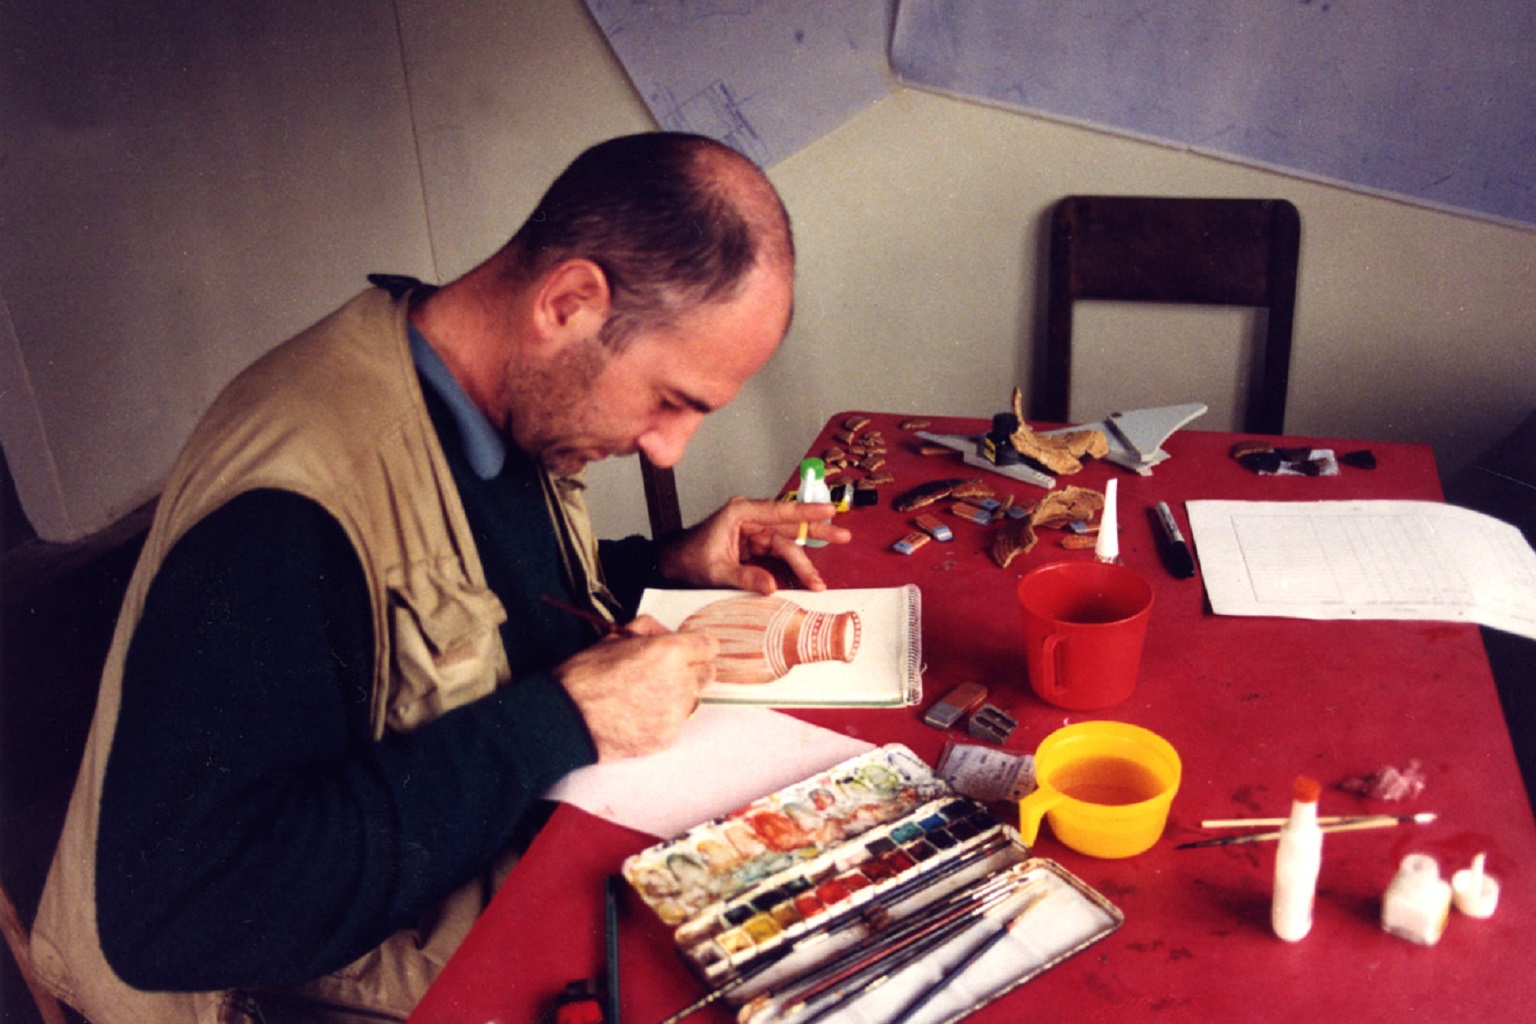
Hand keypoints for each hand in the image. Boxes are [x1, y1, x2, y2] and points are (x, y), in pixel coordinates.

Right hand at [554, 615, 718, 761]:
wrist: (568, 719)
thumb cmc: (586, 675)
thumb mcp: (615, 637)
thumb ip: (648, 629)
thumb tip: (665, 633)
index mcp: (670, 652)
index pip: (709, 646)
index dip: (698, 645)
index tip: (690, 649)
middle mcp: (680, 683)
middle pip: (707, 673)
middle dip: (692, 669)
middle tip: (666, 671)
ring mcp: (675, 713)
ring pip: (693, 699)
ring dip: (679, 694)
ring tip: (646, 695)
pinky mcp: (667, 737)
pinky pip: (676, 722)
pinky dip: (664, 717)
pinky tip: (638, 714)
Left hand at [657, 496, 851, 593]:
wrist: (674, 563)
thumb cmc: (689, 560)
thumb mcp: (716, 571)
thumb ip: (745, 578)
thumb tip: (772, 587)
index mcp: (740, 513)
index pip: (779, 510)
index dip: (805, 510)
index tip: (828, 509)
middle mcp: (750, 517)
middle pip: (789, 524)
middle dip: (817, 531)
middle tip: (843, 535)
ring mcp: (754, 530)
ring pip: (788, 541)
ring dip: (806, 559)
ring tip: (820, 580)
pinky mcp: (756, 543)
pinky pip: (780, 552)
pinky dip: (793, 565)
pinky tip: (807, 576)